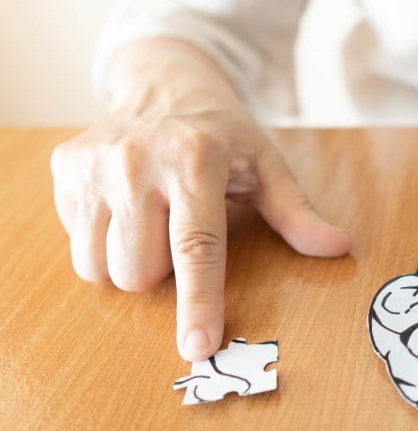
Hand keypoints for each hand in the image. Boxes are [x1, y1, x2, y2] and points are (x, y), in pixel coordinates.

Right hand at [51, 40, 350, 360]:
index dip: (199, 303)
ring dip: (128, 262)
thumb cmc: (224, 135)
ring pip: (100, 267)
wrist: (166, 84)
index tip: (198, 346)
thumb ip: (298, 213)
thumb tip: (338, 248)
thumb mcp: (268, 167)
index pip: (196, 248)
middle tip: (181, 232)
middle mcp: (135, 160)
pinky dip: (103, 241)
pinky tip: (126, 208)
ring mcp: (92, 163)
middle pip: (139, 271)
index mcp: (194, 160)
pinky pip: (76, 243)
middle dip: (163, 273)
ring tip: (153, 223)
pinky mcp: (64, 167)